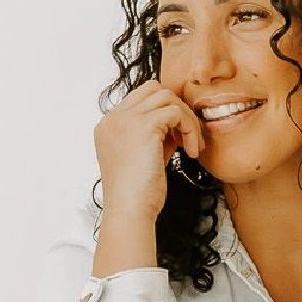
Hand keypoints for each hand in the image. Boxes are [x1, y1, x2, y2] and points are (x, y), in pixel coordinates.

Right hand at [93, 76, 206, 221]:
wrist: (130, 212)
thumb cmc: (139, 194)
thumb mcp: (146, 157)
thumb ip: (157, 135)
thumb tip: (179, 122)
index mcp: (109, 125)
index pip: (141, 99)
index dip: (164, 113)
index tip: (177, 140)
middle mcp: (114, 118)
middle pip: (153, 89)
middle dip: (177, 109)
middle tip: (188, 138)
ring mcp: (126, 119)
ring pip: (167, 97)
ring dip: (186, 119)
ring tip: (192, 147)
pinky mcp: (144, 126)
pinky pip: (176, 113)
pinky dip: (190, 129)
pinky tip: (191, 152)